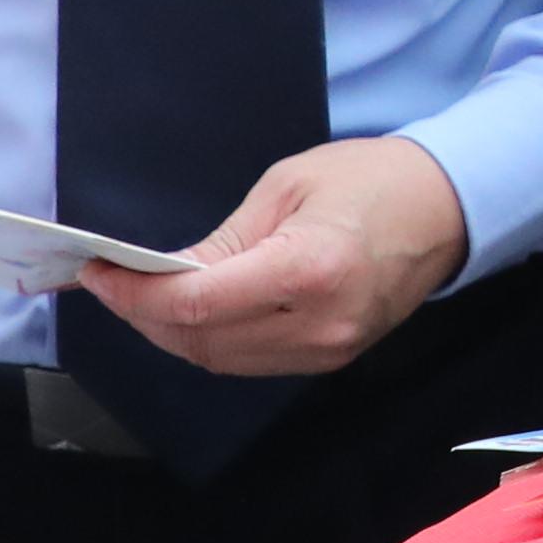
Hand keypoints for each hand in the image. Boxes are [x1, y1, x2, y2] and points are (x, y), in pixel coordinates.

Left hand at [79, 135, 467, 379]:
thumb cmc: (371, 180)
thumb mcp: (286, 186)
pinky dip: (208, 340)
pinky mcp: (330, 358)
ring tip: (141, 297)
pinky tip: (188, 312)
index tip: (97, 274)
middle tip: (111, 283)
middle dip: (143, 315)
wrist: (445, 210)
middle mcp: (316, 324)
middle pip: (199, 342)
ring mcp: (326, 350)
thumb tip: (167, 274)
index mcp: (306, 270)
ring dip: (171, 333)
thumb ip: (224, 240)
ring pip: (219, 361)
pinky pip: (249, 361)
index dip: (135, 295)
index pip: (195, 303)